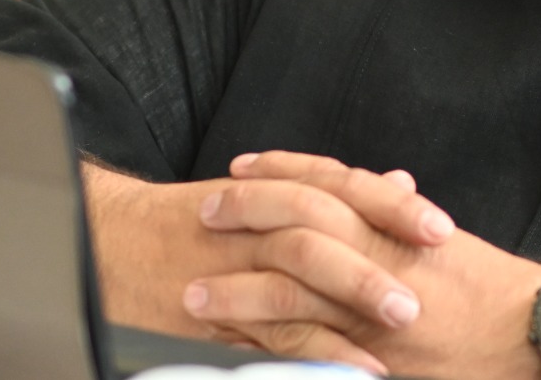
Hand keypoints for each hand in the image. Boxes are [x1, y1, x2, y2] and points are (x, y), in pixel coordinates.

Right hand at [82, 157, 453, 373]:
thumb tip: (400, 180)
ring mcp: (229, 273)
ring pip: (295, 278)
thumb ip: (333, 190)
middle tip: (431, 270)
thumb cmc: (194, 219)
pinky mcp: (210, 321)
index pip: (339, 189)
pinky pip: (266, 336)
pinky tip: (357, 366)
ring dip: (351, 295)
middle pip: (322, 228)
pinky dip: (314, 350)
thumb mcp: (262, 193)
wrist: (101, 240)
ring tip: (403, 317)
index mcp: (269, 192)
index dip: (390, 206)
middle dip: (378, 251)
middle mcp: (251, 226)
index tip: (439, 226)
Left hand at [187, 152, 540, 379]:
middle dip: (248, 216)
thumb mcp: (450, 242)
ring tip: (193, 293)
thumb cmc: (497, 291)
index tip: (247, 167)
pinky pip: (306, 345)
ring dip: (236, 289)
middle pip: (299, 223)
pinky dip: (266, 347)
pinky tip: (234, 351)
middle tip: (206, 211)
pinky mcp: (371, 354)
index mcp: (399, 224)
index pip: (330, 183)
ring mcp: (372, 309)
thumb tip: (387, 186)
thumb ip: (408, 217)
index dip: (285, 171)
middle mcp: (381, 259)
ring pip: (290, 287)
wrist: (532, 335)